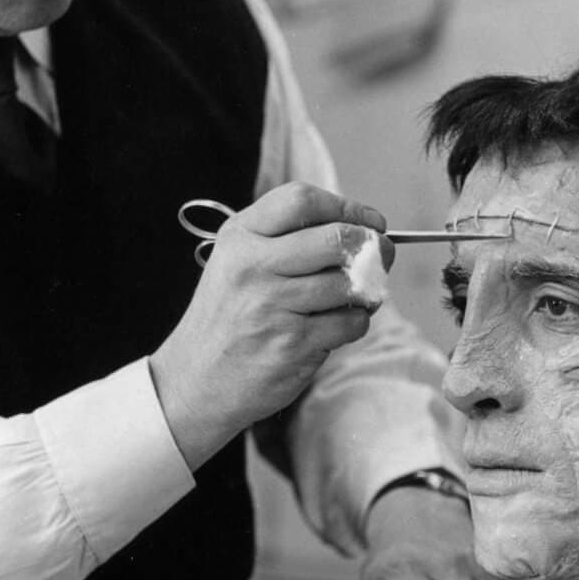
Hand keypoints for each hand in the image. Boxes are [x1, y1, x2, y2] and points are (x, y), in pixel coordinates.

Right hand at [151, 183, 394, 471]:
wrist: (196, 379)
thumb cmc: (229, 316)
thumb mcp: (238, 260)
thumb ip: (288, 238)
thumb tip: (364, 229)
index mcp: (240, 236)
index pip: (303, 200)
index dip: (348, 207)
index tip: (369, 221)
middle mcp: (253, 266)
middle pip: (336, 238)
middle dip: (373, 246)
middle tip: (382, 255)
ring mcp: (272, 306)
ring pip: (349, 283)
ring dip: (367, 290)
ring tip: (354, 297)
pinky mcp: (292, 344)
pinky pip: (349, 323)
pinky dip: (355, 323)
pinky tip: (336, 326)